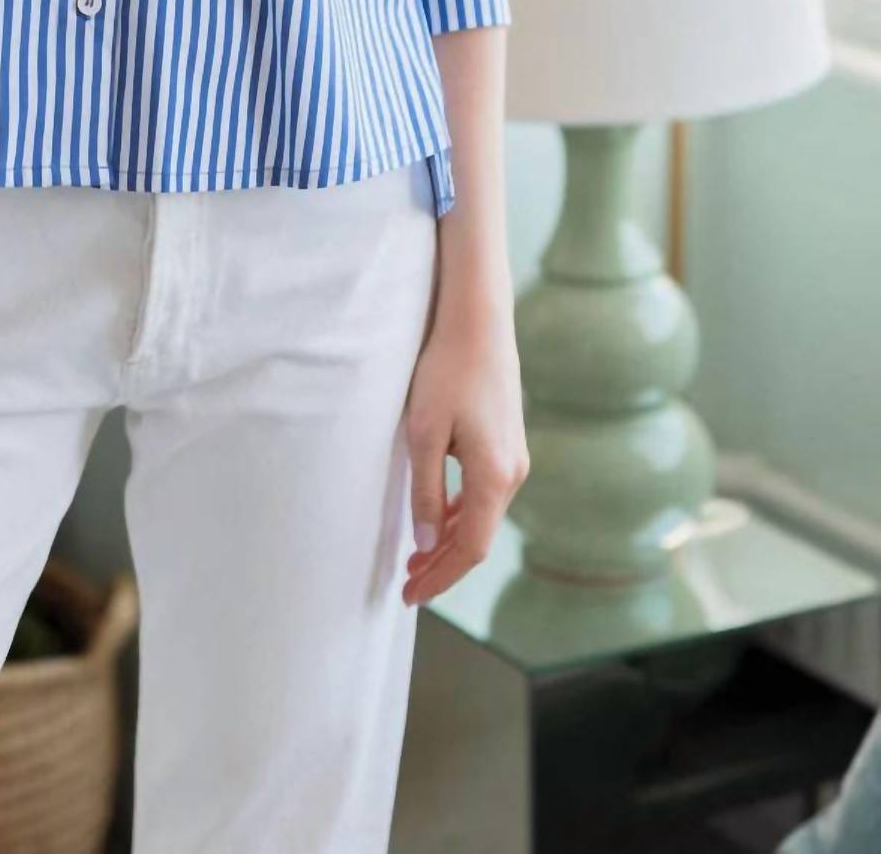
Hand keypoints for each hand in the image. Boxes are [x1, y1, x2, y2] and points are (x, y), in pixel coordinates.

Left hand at [401, 285, 528, 606]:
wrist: (478, 323)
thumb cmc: (446, 372)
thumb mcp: (423, 433)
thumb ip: (425, 491)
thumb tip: (423, 545)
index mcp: (494, 477)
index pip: (468, 548)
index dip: (439, 577)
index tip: (408, 596)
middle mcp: (513, 474)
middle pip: (477, 538)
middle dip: (441, 566)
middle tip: (405, 587)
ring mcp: (514, 460)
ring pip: (480, 518)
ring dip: (447, 541)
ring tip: (414, 561)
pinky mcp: (507, 445)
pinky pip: (484, 495)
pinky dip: (458, 515)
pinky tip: (435, 520)